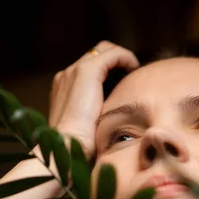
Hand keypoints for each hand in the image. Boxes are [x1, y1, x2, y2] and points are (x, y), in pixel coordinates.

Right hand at [48, 40, 138, 159]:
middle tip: (133, 73)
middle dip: (116, 60)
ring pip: (104, 50)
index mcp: (63, 88)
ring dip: (122, 58)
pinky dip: (126, 59)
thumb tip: (115, 119)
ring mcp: (74, 71)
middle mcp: (66, 75)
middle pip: (96, 55)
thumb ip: (95, 117)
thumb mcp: (86, 128)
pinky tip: (135, 69)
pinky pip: (111, 55)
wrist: (66, 148)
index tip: (126, 81)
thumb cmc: (78, 147)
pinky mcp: (86, 71)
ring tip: (136, 70)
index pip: (89, 68)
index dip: (109, 69)